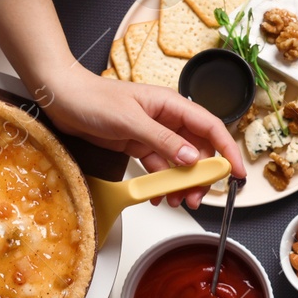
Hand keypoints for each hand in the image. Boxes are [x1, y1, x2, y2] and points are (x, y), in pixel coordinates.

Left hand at [38, 65, 246, 208]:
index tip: (236, 172)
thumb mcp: (130, 121)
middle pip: (198, 150)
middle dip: (201, 175)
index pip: (210, 127)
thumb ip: (163, 141)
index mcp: (171, 105)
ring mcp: (152, 133)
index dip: (227, 150)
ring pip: (179, 161)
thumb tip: (191, 158)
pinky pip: (158, 166)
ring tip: (176, 200)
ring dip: (180, 182)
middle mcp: (167, 119)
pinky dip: (160, 182)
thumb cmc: (93, 98)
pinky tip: (157, 195)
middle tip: (196, 197)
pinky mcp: (138, 144)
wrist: (62, 98)